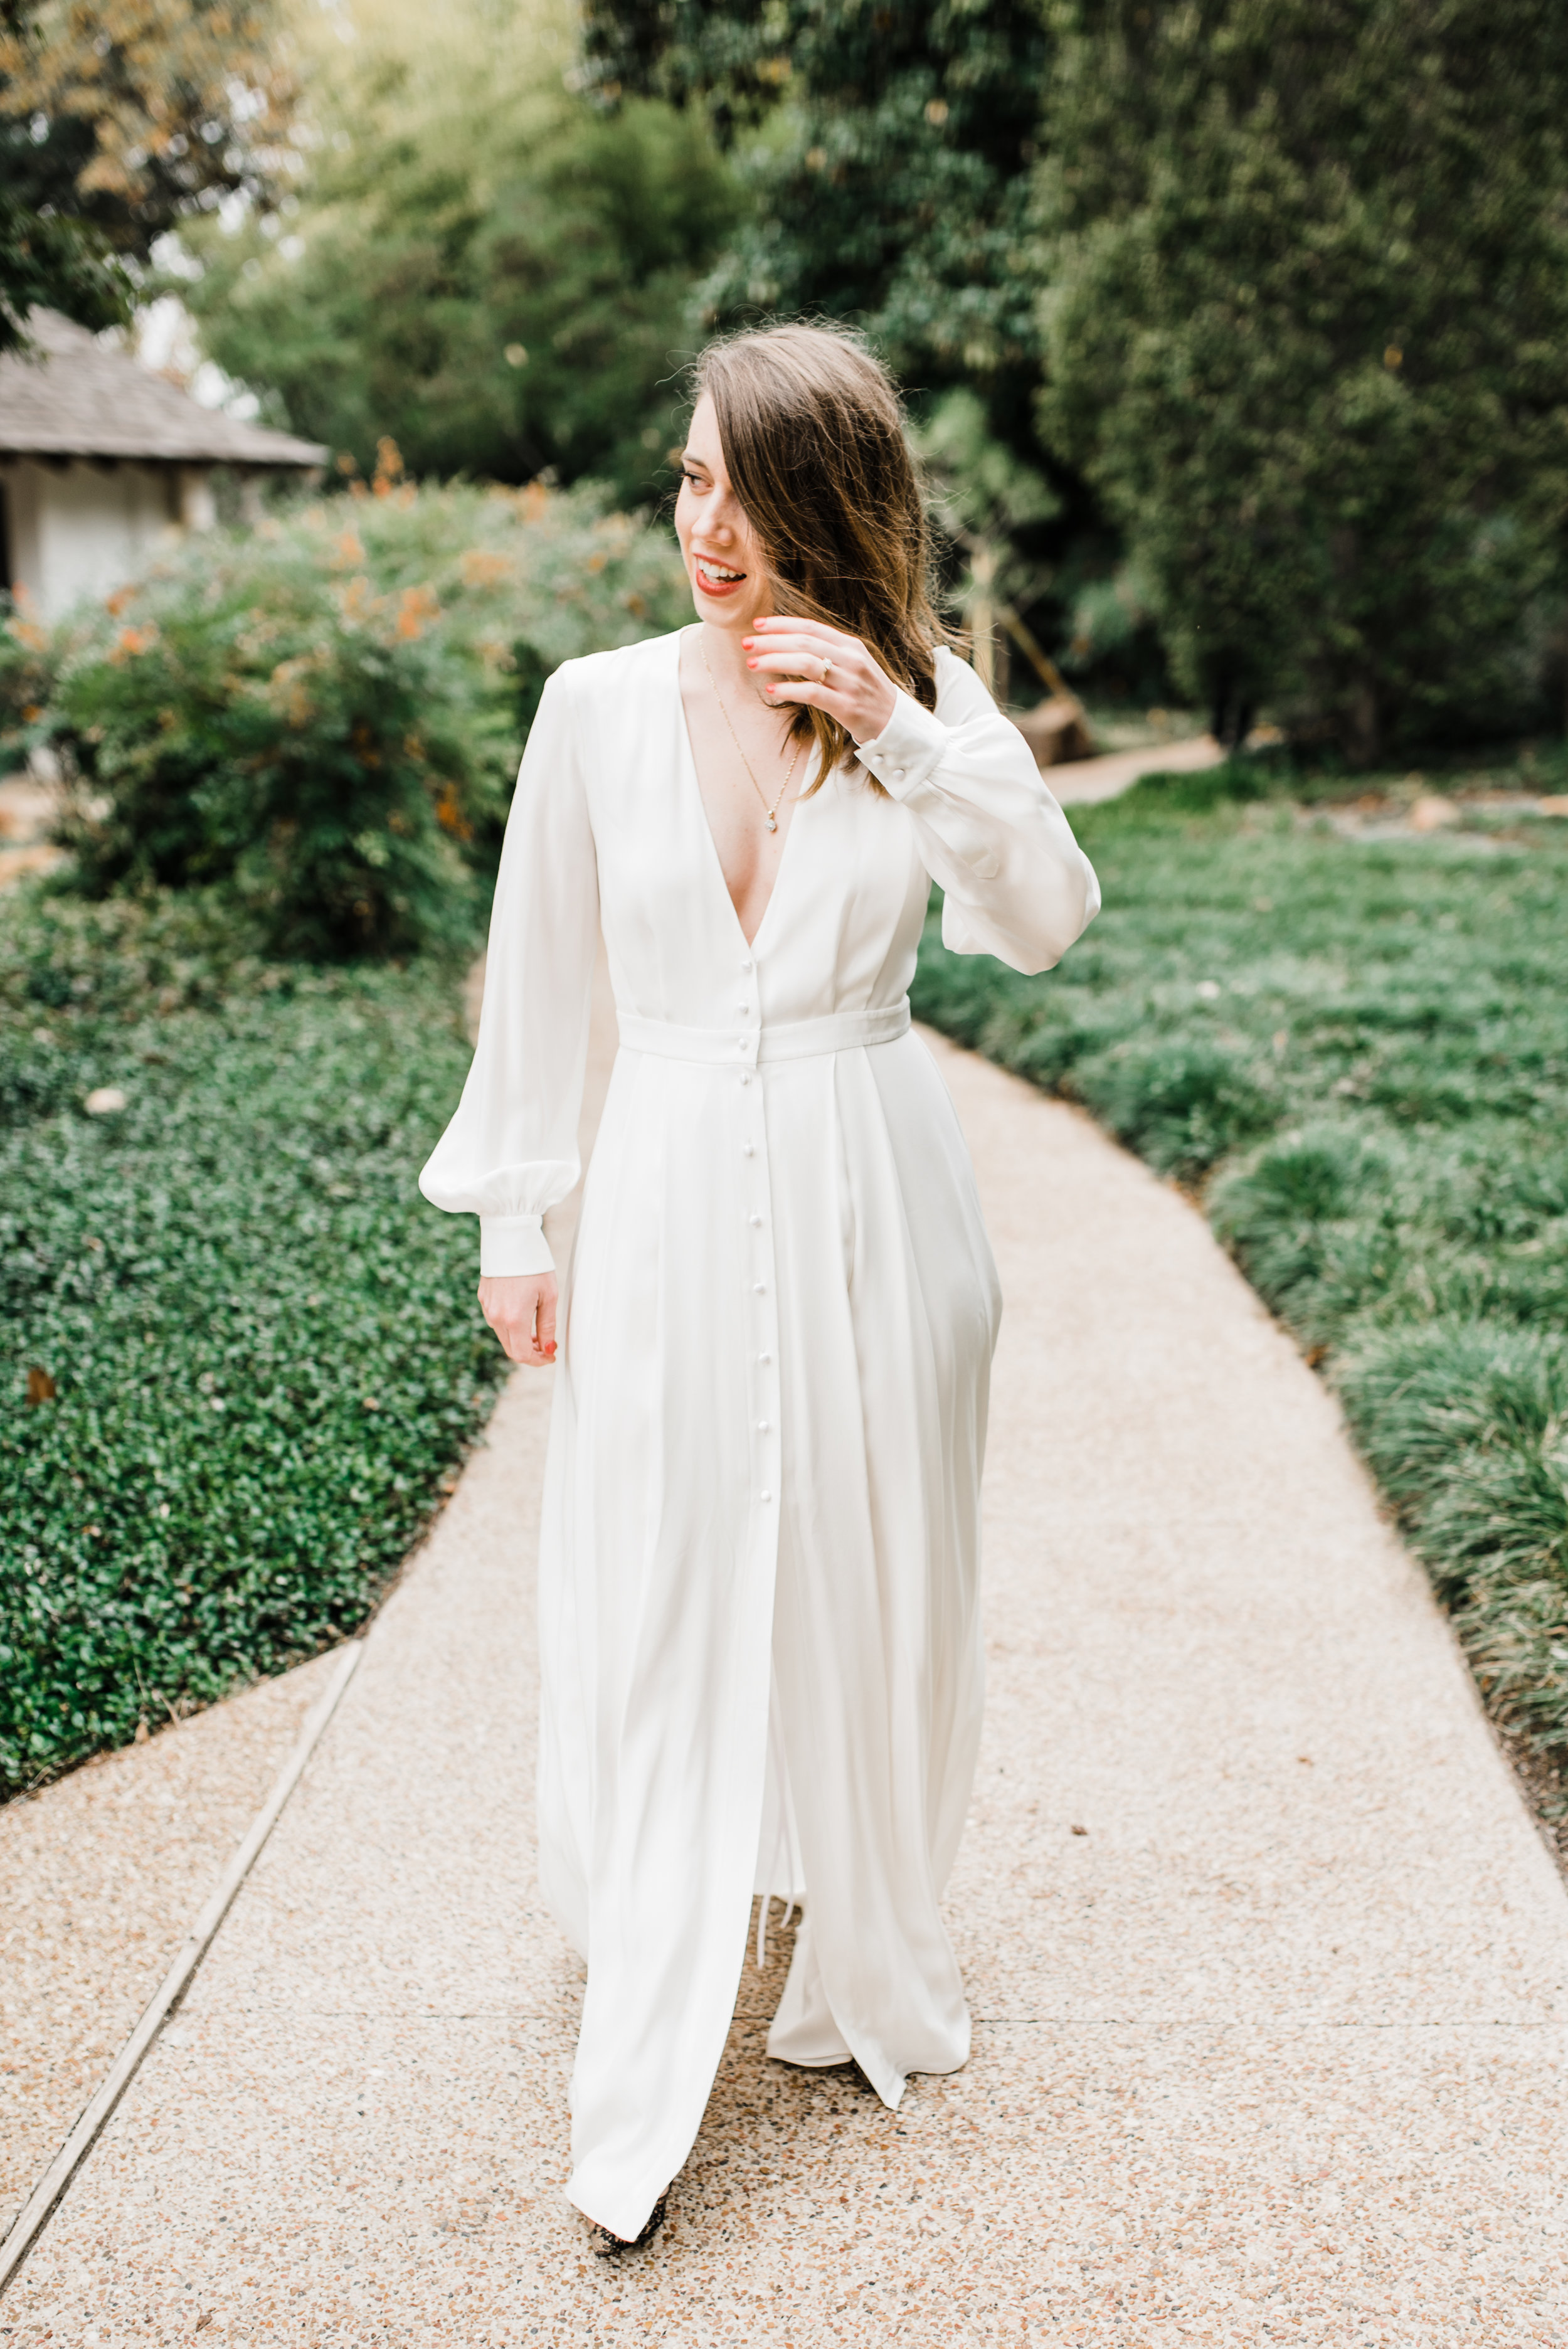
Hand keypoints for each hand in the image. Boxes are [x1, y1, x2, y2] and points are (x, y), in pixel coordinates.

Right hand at [478, 1272, 556, 1365]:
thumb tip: (548, 1348)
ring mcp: (487, 1308)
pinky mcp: (483, 1299)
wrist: (510, 1239)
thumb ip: (547, 1326)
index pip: (522, 1355)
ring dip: (519, 1339)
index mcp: (514, 1319)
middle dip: (530, 1352)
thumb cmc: (534, 1265)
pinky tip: (522, 1314)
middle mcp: (496, 1317)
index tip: (550, 1356)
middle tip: (546, 1345)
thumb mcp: (549, 1296)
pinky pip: (496, 1320)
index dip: (538, 1361)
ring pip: (503, 1336)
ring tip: (536, 1328)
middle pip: (511, 1349)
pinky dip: (509, 1325)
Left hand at [743, 616, 898, 745]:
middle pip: (804, 642)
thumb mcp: (852, 665)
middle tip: (747, 643)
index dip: (783, 623)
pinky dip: (790, 690)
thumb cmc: (866, 693)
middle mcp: (851, 660)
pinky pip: (813, 693)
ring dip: (776, 661)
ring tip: (753, 664)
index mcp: (850, 645)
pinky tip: (772, 691)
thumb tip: (788, 646)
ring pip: (806, 663)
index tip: (758, 624)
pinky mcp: (847, 706)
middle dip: (772, 641)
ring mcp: (849, 682)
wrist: (894, 723)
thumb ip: (827, 653)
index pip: (812, 627)